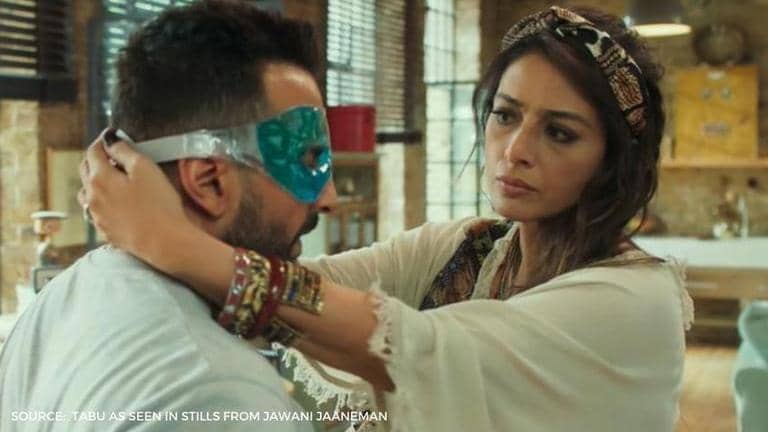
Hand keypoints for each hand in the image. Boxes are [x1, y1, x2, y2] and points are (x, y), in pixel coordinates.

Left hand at [79, 129, 192, 265]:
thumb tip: (111, 140)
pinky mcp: (105, 231)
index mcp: (99, 178)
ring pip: (87, 192)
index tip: (112, 136)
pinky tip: (117, 202)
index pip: (93, 151)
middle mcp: (92, 197)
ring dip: (95, 181)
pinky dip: (102, 200)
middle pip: (85, 170)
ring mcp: (96, 216)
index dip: (103, 141)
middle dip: (96, 158)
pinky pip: (96, 210)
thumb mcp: (144, 168)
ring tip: (113, 179)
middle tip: (112, 154)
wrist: (164, 242)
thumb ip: (124, 151)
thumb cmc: (158, 204)